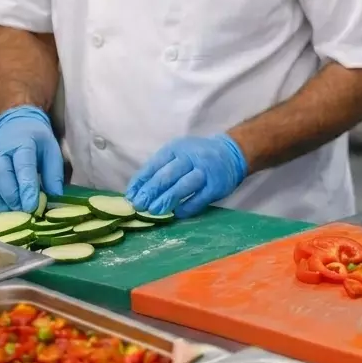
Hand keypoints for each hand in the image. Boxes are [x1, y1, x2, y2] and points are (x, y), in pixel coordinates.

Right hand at [0, 106, 63, 213]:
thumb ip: (54, 173)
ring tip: (8, 212)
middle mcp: (1, 150)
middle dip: (10, 195)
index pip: (23, 165)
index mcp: (23, 143)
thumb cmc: (37, 141)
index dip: (26, 186)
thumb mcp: (52, 150)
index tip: (31, 206)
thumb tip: (56, 196)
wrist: (15, 124)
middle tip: (21, 210)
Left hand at [126, 134, 246, 217]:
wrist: (231, 153)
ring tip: (153, 211)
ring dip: (166, 200)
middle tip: (138, 206)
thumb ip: (160, 169)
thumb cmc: (197, 156)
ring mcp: (204, 172)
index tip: (130, 196)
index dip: (141, 181)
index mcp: (176, 149)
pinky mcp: (216, 186)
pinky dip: (186, 207)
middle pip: (167, 176)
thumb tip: (137, 191)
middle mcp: (190, 158)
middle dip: (150, 192)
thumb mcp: (178, 153)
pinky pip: (199, 199)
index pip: (154, 165)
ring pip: (182, 186)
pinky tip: (176, 214)